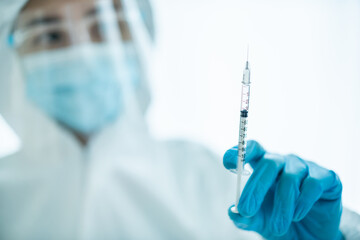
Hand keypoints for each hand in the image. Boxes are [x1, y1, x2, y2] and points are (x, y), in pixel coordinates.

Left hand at [223, 140, 342, 239]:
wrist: (311, 236)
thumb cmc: (280, 221)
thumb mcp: (259, 222)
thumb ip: (245, 217)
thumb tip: (233, 212)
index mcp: (264, 166)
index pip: (252, 149)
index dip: (240, 152)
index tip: (229, 163)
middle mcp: (284, 162)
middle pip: (268, 163)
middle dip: (255, 188)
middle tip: (246, 210)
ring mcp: (305, 167)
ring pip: (290, 178)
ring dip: (281, 204)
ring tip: (277, 226)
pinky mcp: (326, 178)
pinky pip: (312, 184)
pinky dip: (302, 202)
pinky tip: (297, 216)